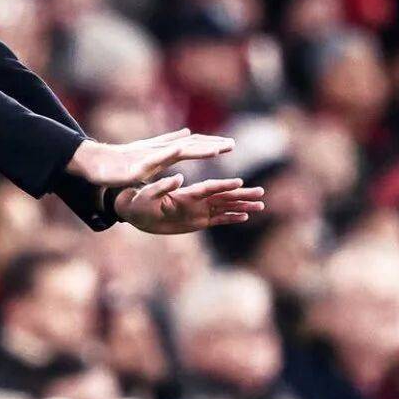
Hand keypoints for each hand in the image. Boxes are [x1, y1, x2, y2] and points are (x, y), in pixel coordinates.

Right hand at [65, 128, 233, 186]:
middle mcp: (159, 149)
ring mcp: (149, 156)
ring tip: (216, 150)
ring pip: (178, 150)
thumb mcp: (149, 152)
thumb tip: (187, 132)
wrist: (95, 161)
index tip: (229, 145)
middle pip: (190, 145)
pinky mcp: (137, 166)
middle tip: (231, 144)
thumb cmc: (121, 159)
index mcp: (163, 150)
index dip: (210, 144)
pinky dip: (170, 154)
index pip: (192, 145)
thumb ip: (168, 142)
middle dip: (211, 145)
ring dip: (198, 149)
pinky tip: (181, 151)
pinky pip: (156, 160)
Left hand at [114, 175, 264, 234]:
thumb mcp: (149, 195)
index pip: (208, 188)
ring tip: (260, 205)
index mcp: (184, 193)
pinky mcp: (198, 220)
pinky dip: (231, 217)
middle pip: (222, 196)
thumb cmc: (139, 201)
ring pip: (225, 207)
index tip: (239, 183)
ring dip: (242, 205)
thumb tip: (178, 178)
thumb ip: (163, 188)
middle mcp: (195, 200)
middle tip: (261, 193)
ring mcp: (198, 209)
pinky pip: (218, 218)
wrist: (136, 211)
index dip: (223, 186)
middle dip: (241, 195)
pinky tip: (245, 216)